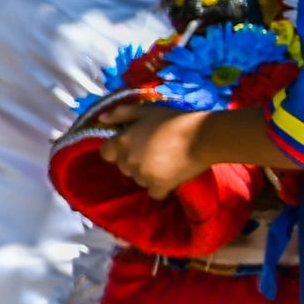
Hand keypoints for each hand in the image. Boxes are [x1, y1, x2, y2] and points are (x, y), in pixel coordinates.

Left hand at [100, 106, 214, 198]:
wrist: (201, 136)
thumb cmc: (173, 120)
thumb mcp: (145, 111)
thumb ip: (121, 114)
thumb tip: (101, 118)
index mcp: (122, 141)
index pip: (106, 153)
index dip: (117, 150)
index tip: (132, 146)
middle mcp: (129, 160)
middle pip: (123, 167)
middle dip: (134, 161)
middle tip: (154, 152)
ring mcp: (143, 174)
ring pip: (138, 180)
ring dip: (147, 174)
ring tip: (165, 162)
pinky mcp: (160, 185)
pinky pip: (153, 192)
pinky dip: (160, 187)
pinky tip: (170, 176)